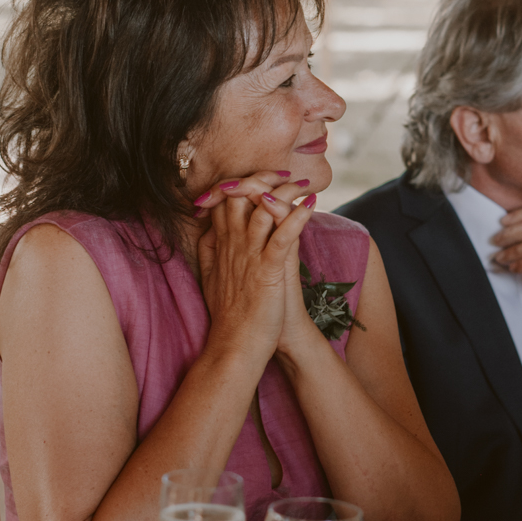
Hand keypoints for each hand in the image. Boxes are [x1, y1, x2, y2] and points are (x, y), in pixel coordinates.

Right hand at [196, 177, 316, 364]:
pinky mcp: (267, 270)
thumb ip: (209, 251)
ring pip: (263, 208)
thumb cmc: (229, 315)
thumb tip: (210, 229)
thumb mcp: (210, 276)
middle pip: (240, 194)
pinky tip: (312, 204)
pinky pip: (283, 235)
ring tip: (303, 183)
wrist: (235, 346)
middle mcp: (232, 244)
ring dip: (285, 191)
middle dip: (262, 178)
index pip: (224, 199)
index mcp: (220, 244)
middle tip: (284, 174)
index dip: (241, 182)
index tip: (261, 179)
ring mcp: (249, 255)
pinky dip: (298, 216)